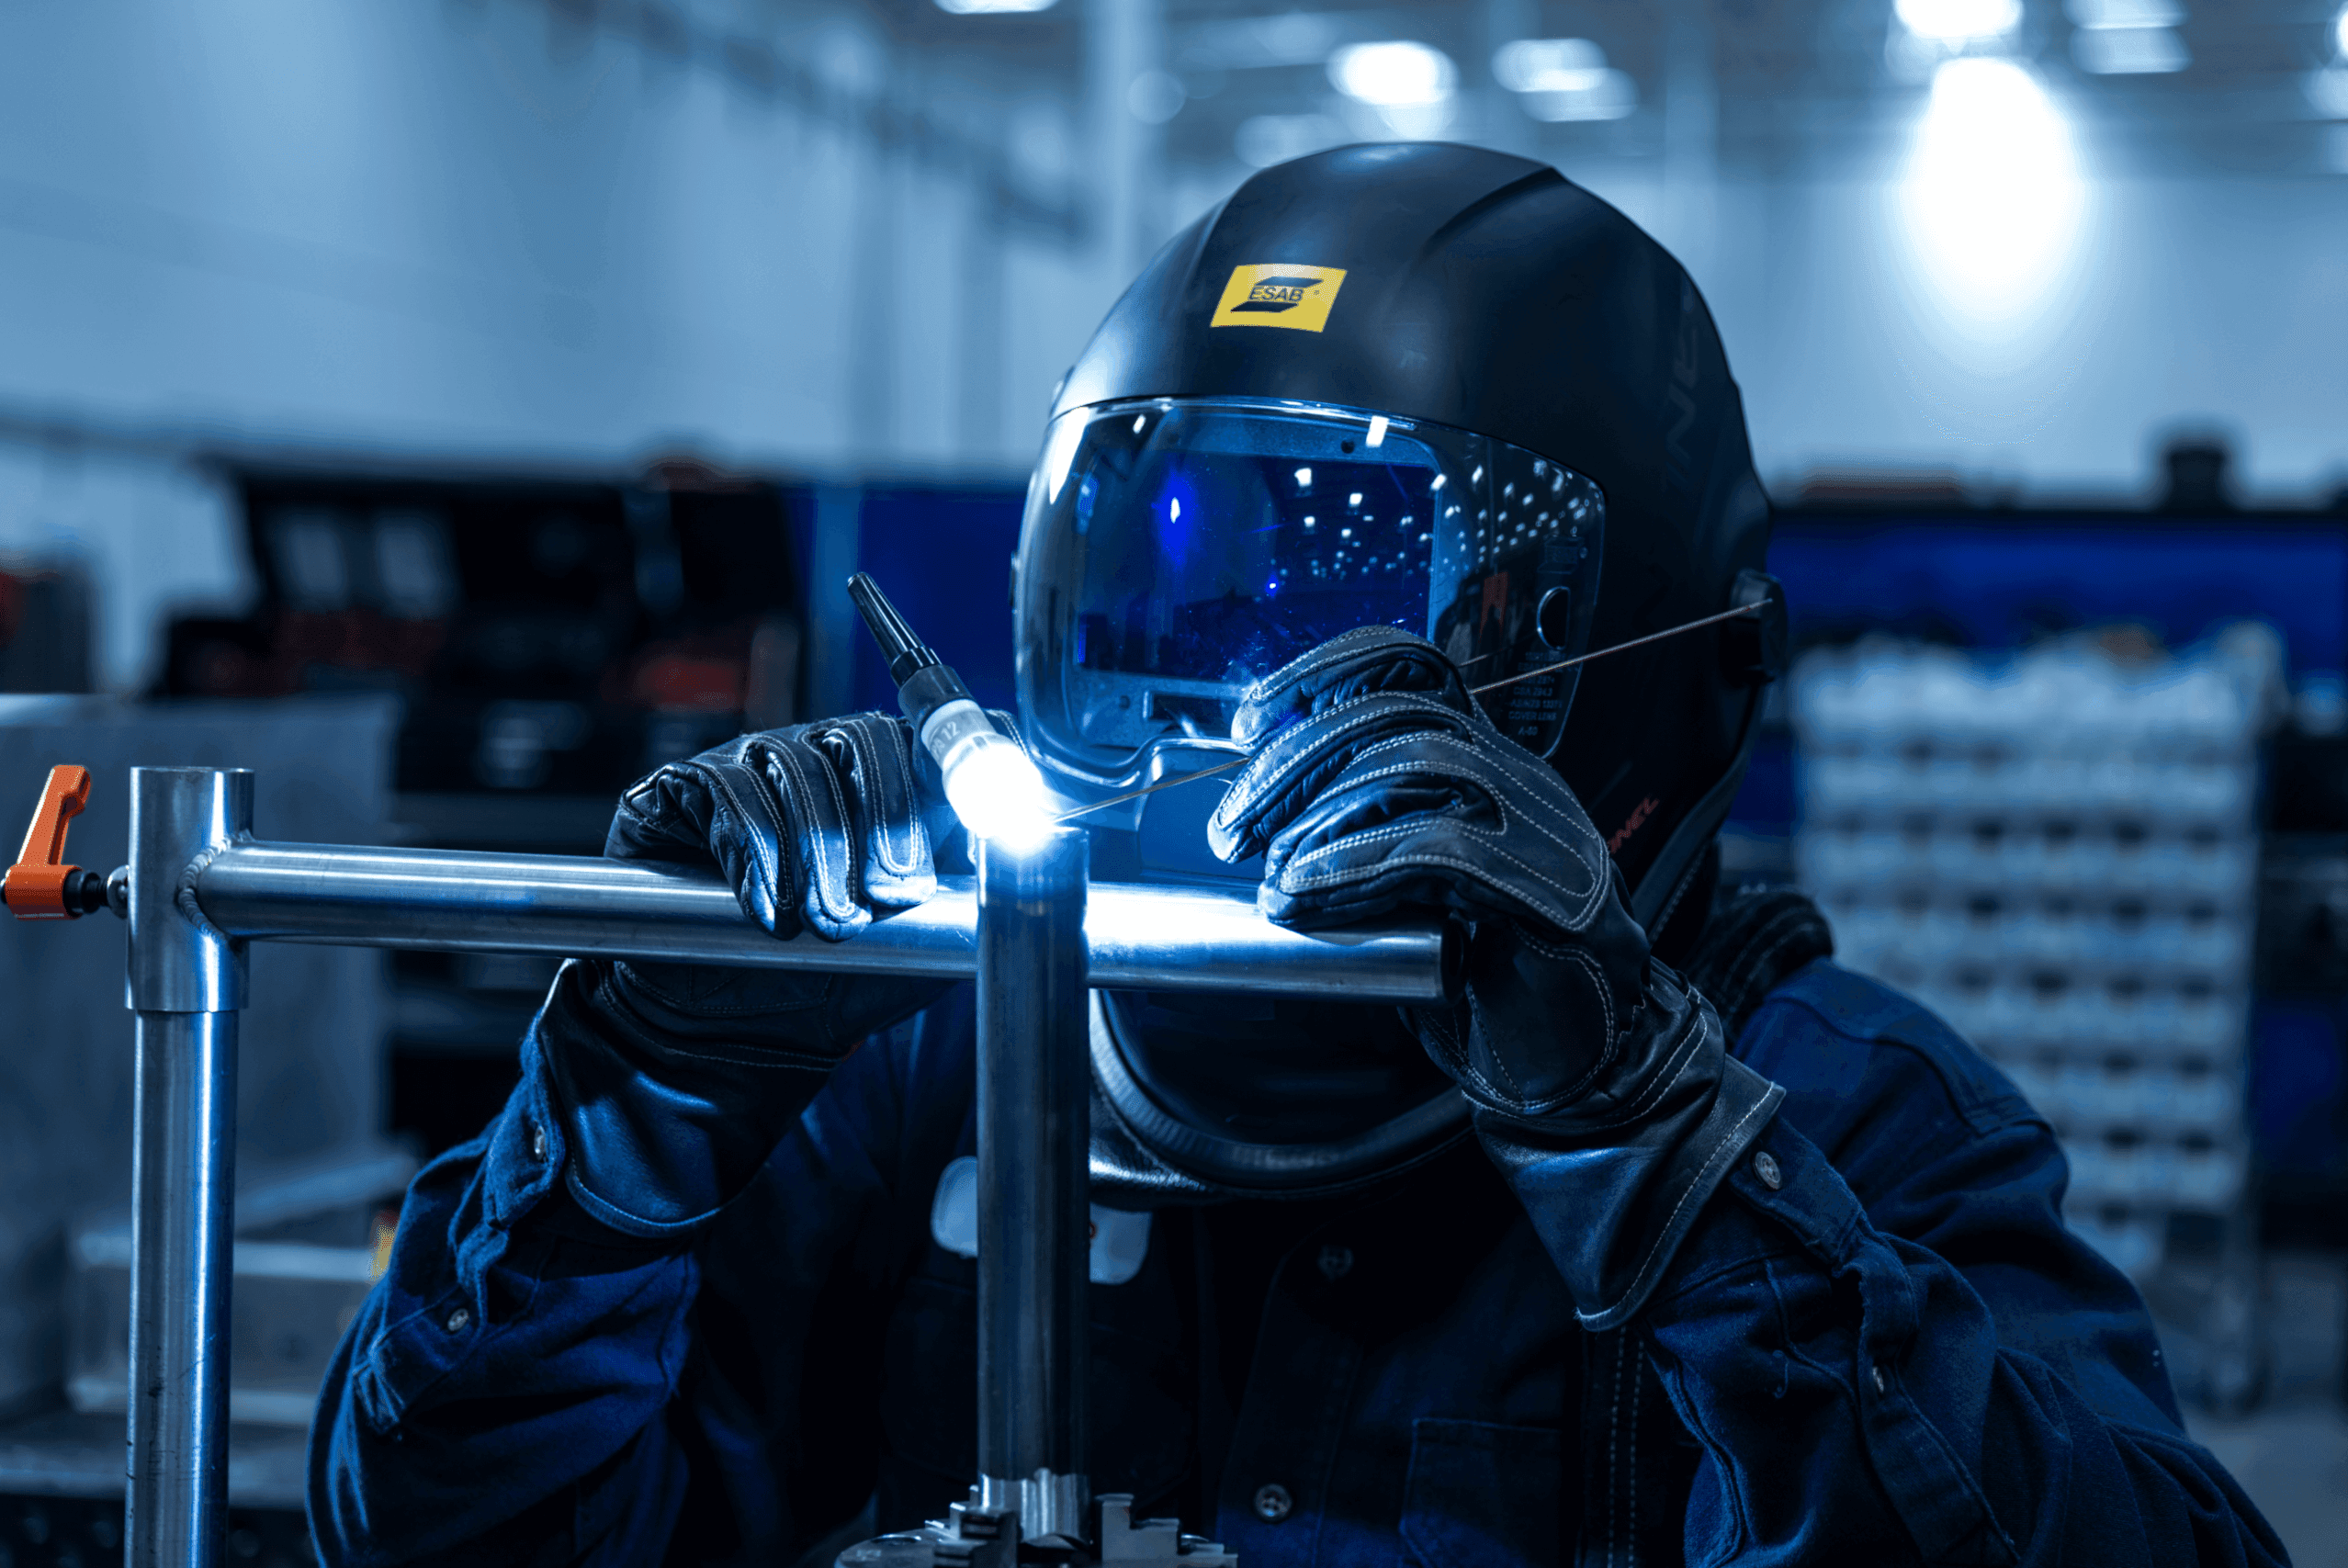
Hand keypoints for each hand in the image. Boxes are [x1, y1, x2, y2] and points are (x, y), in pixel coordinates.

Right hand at [539, 714, 955, 1236]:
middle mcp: (823, 755)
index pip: (937, 731)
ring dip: (819, 853)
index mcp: (890, 782)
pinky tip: (771, 911)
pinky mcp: (686, 789)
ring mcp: (753, 763)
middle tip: (884, 901)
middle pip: (869, 740)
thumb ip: (968, 897)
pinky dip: (756, 856)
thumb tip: (1018, 847)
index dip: (961, 757)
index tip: (980, 805)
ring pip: (799, 767)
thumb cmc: (828, 981)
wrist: (731, 1033)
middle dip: (886, 825)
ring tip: (824, 923)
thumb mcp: (918, 944)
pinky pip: (728, 793)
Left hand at [1208, 627, 1781, 1325]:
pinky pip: (1446, 850)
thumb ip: (1353, 841)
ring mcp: (1542, 831)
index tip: (1250, 716)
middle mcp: (1518, 781)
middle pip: (1402, 712)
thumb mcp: (1402, 892)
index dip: (1325, 673)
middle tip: (1233, 826)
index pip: (1410, 668)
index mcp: (1486, 763)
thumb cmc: (1485, 983)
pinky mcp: (1551, 894)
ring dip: (1323, 813)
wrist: (1581, 1067)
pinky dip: (1360, 865)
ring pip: (1424, 765)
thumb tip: (1261, 819)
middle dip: (1298, 758)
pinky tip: (1307, 894)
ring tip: (1270, 868)